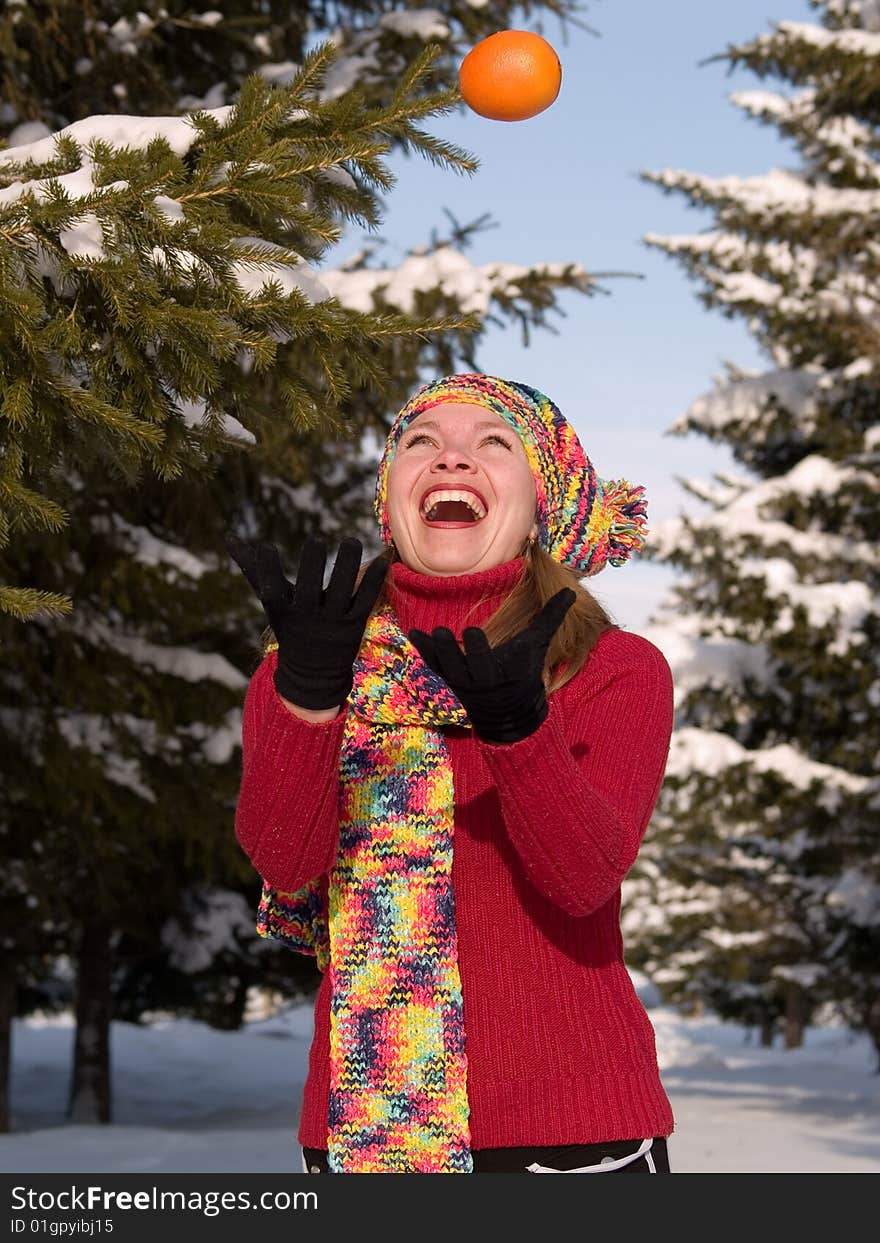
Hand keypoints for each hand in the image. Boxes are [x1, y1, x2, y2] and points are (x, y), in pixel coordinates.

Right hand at [225, 532, 387, 709]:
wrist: (313, 674)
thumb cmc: (289, 627)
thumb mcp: (271, 603)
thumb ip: (254, 569)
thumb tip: (229, 538)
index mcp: (284, 613)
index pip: (272, 591)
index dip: (267, 570)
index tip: (267, 547)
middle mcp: (307, 618)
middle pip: (310, 590)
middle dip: (312, 565)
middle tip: (315, 540)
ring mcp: (333, 623)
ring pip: (342, 592)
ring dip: (348, 566)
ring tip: (351, 541)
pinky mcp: (355, 625)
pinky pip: (366, 601)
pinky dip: (374, 582)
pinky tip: (382, 562)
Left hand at [407, 588, 574, 743]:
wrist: (509, 713)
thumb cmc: (523, 671)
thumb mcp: (537, 646)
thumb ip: (550, 618)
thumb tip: (570, 592)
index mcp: (507, 675)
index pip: (498, 663)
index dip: (486, 650)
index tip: (478, 633)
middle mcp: (482, 685)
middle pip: (468, 669)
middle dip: (459, 653)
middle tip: (443, 632)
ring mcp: (462, 689)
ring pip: (446, 672)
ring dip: (434, 654)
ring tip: (423, 633)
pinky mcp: (447, 689)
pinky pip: (432, 673)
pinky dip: (422, 657)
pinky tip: (414, 637)